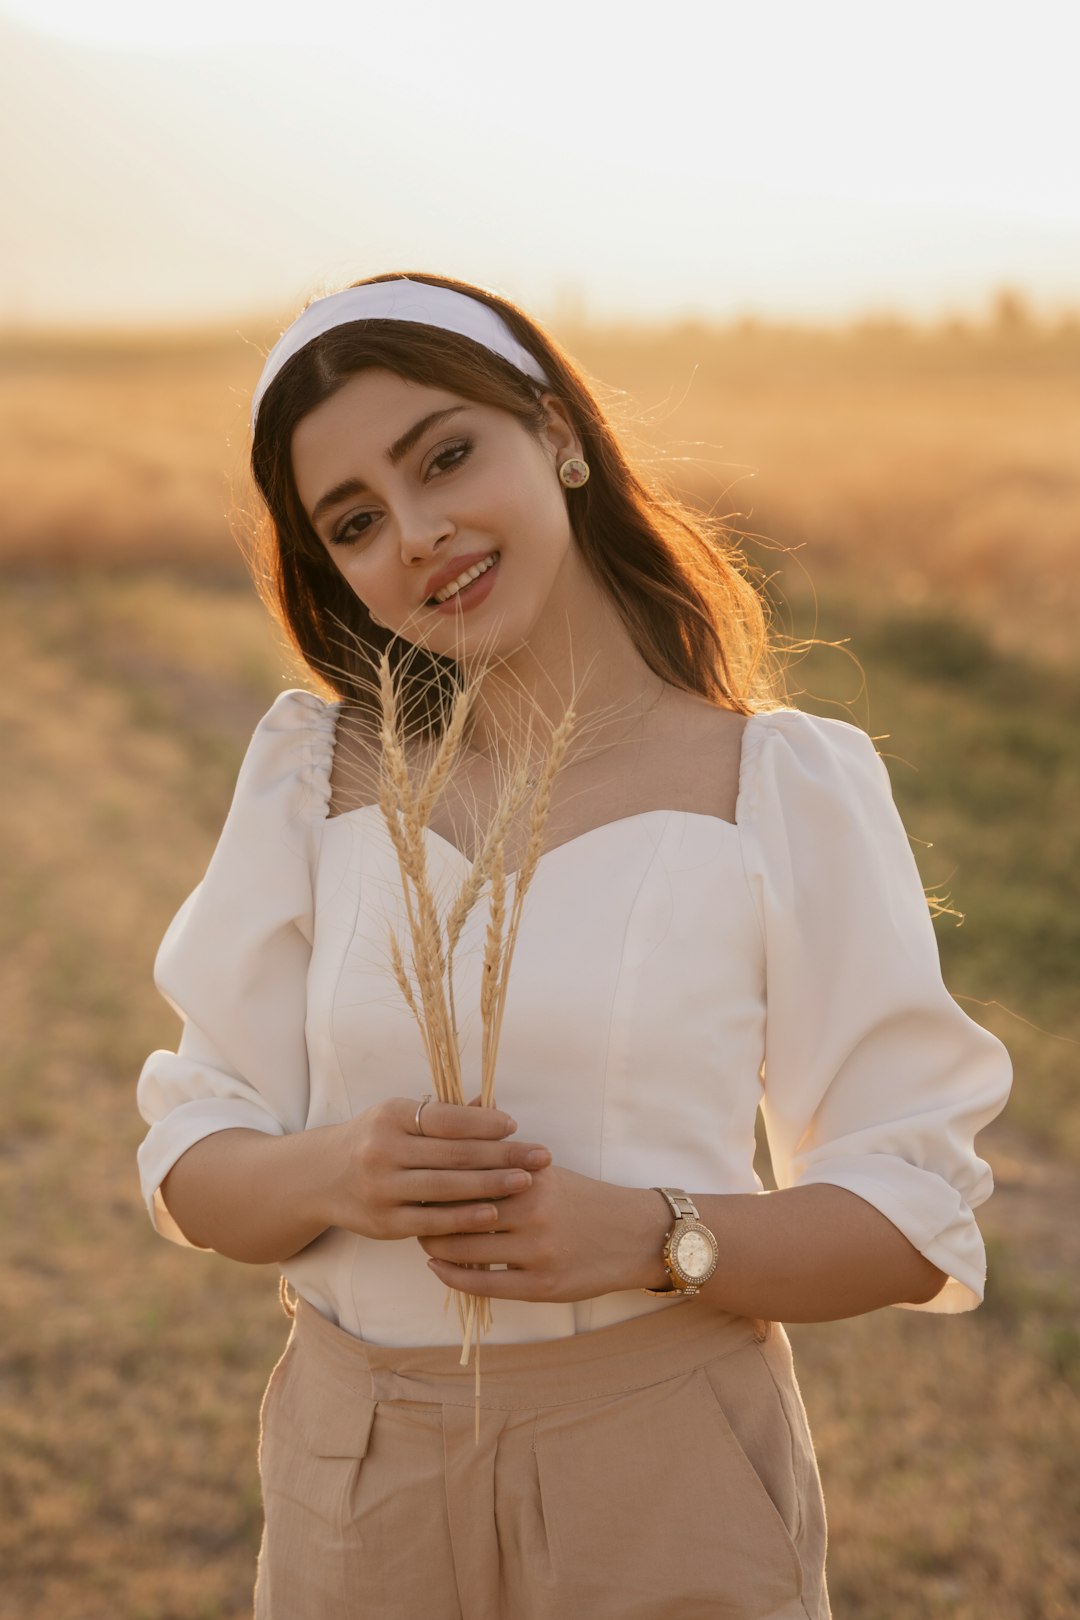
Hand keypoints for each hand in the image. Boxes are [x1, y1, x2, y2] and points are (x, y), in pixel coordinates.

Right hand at [324, 1096, 551, 1241]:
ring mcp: (382, 1188)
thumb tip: (490, 1104)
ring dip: (491, 1185)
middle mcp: (383, 1150)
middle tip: (540, 1155)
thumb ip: (444, 1115)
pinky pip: (432, 1221)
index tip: (515, 1127)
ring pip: (446, 1187)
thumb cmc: (374, 1140)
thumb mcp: (399, 1117)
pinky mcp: (384, 1223)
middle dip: (502, 1154)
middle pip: (453, 1154)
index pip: (446, 1119)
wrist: (321, 1177)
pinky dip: (464, 1217)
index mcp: (391, 1116)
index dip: (484, 1123)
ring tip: (525, 1182)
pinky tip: (492, 1213)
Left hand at [420, 1165, 670, 1301]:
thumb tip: (467, 1104)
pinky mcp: (540, 1286)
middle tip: (409, 1205)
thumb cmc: (583, 1199)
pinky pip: (482, 1284)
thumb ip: (505, 1148)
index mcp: (532, 1177)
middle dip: (428, 1209)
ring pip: (464, 1248)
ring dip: (435, 1243)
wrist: (635, 1236)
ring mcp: (536, 1251)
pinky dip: (452, 1275)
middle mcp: (533, 1211)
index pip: (469, 1173)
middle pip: (459, 1209)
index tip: (414, 1171)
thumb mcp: (547, 1168)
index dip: (436, 1174)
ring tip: (421, 1234)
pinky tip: (437, 1266)